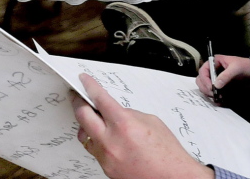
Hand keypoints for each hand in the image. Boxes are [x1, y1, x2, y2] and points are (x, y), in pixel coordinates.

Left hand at [73, 74, 213, 178]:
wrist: (172, 177)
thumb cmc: (167, 153)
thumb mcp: (151, 121)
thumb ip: (128, 114)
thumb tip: (113, 111)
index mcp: (124, 124)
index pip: (99, 98)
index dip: (89, 85)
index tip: (83, 80)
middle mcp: (111, 141)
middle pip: (82, 115)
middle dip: (78, 102)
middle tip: (76, 95)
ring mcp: (106, 157)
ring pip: (84, 135)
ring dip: (85, 123)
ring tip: (90, 117)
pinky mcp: (105, 168)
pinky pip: (93, 150)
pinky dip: (95, 140)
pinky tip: (101, 136)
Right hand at [195, 55, 249, 99]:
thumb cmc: (244, 66)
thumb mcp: (235, 68)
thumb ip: (226, 75)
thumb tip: (216, 85)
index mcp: (214, 63)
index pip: (203, 71)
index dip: (204, 79)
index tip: (211, 87)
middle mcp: (212, 71)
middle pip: (201, 80)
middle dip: (205, 88)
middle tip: (213, 94)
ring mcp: (214, 79)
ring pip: (205, 87)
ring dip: (209, 93)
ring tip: (217, 97)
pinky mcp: (219, 86)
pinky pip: (212, 92)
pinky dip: (214, 96)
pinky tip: (219, 100)